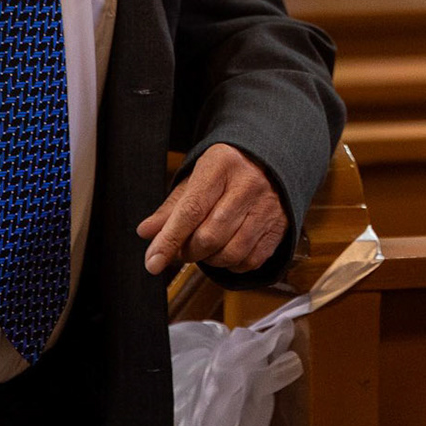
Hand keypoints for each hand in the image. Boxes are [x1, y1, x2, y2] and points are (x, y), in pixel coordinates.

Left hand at [137, 142, 286, 275]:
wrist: (271, 161)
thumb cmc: (228, 170)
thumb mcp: (196, 179)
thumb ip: (171, 208)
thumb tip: (146, 233)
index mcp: (222, 165)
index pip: (191, 210)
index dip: (169, 240)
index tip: (153, 262)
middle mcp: (248, 185)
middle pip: (209, 236)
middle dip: (189, 251)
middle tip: (183, 248)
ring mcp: (267, 207)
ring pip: (230, 253)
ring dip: (210, 260)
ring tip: (205, 248)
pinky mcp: (279, 227)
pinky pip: (249, 261)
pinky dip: (232, 265)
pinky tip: (226, 250)